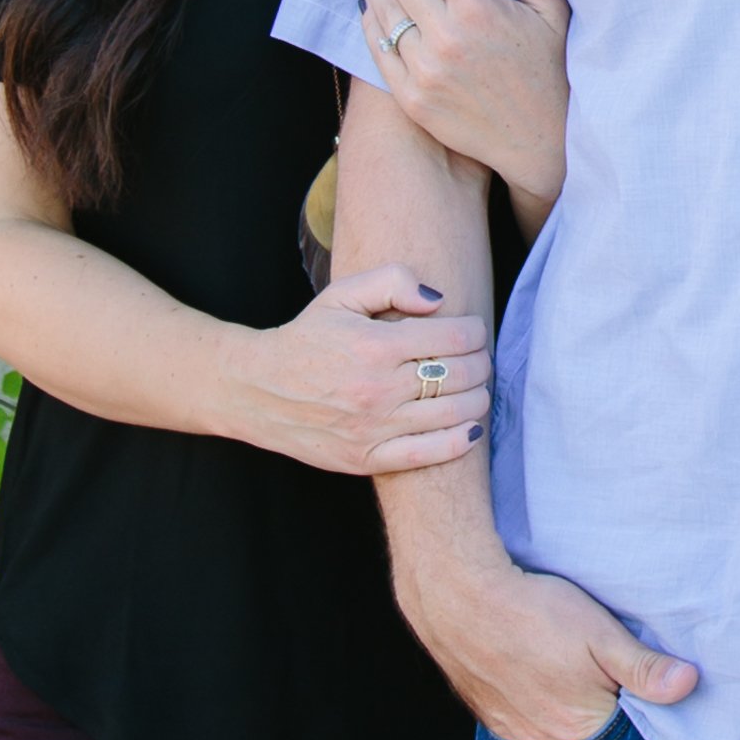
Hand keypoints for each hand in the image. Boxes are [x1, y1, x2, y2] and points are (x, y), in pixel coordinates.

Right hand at [223, 267, 491, 478]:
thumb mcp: (341, 295)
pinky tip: (470, 429)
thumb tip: (439, 301)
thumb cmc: (307, 338)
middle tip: (480, 358)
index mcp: (375, 344)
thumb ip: (392, 282)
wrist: (258, 389)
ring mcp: (373, 427)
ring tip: (476, 388)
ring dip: (478, 398)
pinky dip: (459, 441)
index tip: (475, 331)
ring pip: (454, 414)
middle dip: (482, 363)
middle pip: (462, 375)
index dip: (477, 332)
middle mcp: (377, 387)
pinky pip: (429, 454)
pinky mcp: (367, 458)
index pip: (456, 337)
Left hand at [362, 0, 569, 229]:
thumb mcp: (554, 12)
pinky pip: (377, 49)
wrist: (542, 145)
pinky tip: (369, 1)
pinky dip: (369, 19)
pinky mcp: (411, 98)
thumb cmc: (553, 73)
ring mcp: (424, 70)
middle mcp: (445, 37)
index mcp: (480, 9)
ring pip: (383, 7)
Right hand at [394, 540, 698, 739]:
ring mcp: (515, 732)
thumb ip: (644, 667)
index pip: (626, 738)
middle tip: (610, 681)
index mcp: (580, 728)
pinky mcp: (492, 718)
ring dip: (572, 716)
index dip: (641, 716)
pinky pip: (529, 727)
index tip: (648, 693)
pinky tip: (546, 684)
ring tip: (576, 680)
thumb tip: (688, 685)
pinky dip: (543, 712)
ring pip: (559, 735)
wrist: (458, 597)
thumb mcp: (600, 633)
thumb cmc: (534, 612)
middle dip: (608, 718)